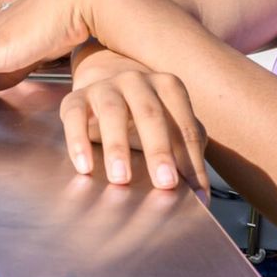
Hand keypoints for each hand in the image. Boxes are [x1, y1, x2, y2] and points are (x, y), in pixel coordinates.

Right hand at [59, 62, 207, 195]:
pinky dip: (78, 142)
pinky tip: (84, 167)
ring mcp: (105, 86)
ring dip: (117, 147)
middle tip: (166, 183)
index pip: (184, 126)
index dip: (191, 160)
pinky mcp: (76, 98)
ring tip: (121, 179)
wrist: (105, 89)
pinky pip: (75, 116)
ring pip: (112, 112)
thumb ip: (188, 156)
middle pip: (150, 114)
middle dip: (159, 150)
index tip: (196, 193)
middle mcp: (137, 80)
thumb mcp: (171, 130)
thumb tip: (201, 196)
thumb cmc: (146, 118)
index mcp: (169, 87)